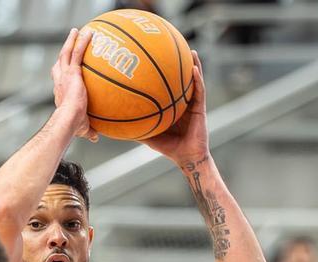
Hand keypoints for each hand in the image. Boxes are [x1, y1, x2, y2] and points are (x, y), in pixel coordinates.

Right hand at [51, 28, 96, 141]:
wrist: (68, 120)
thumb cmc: (73, 127)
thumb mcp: (82, 128)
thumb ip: (88, 130)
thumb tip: (95, 137)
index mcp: (61, 93)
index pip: (60, 80)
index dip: (61, 73)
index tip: (66, 70)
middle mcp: (60, 81)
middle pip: (60, 63)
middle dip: (64, 51)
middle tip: (69, 43)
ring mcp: (65, 75)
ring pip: (66, 53)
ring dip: (71, 40)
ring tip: (77, 31)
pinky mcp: (72, 72)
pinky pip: (77, 52)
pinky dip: (81, 41)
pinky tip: (89, 33)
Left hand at [141, 51, 207, 165]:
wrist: (187, 158)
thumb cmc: (169, 148)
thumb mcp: (149, 136)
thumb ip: (136, 128)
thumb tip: (117, 124)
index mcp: (173, 106)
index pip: (168, 87)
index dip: (164, 74)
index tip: (156, 60)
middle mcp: (184, 103)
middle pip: (182, 80)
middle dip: (180, 64)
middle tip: (174, 48)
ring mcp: (193, 105)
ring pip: (195, 81)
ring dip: (194, 65)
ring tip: (192, 51)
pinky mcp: (201, 109)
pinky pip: (200, 92)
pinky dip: (197, 80)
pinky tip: (194, 69)